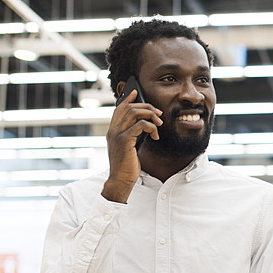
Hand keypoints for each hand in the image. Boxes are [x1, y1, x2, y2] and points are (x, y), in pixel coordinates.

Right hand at [102, 88, 162, 202]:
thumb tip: (145, 125)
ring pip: (134, 113)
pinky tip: (156, 134)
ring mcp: (117, 135)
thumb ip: (133, 135)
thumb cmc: (127, 165)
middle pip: (129, 108)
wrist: (121, 179)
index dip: (128, 99)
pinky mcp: (125, 141)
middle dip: (146, 107)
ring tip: (159, 123)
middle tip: (159, 114)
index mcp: (112, 131)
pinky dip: (150, 127)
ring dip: (150, 115)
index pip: (119, 109)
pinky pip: (140, 125)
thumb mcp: (129, 147)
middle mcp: (112, 130)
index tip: (136, 93)